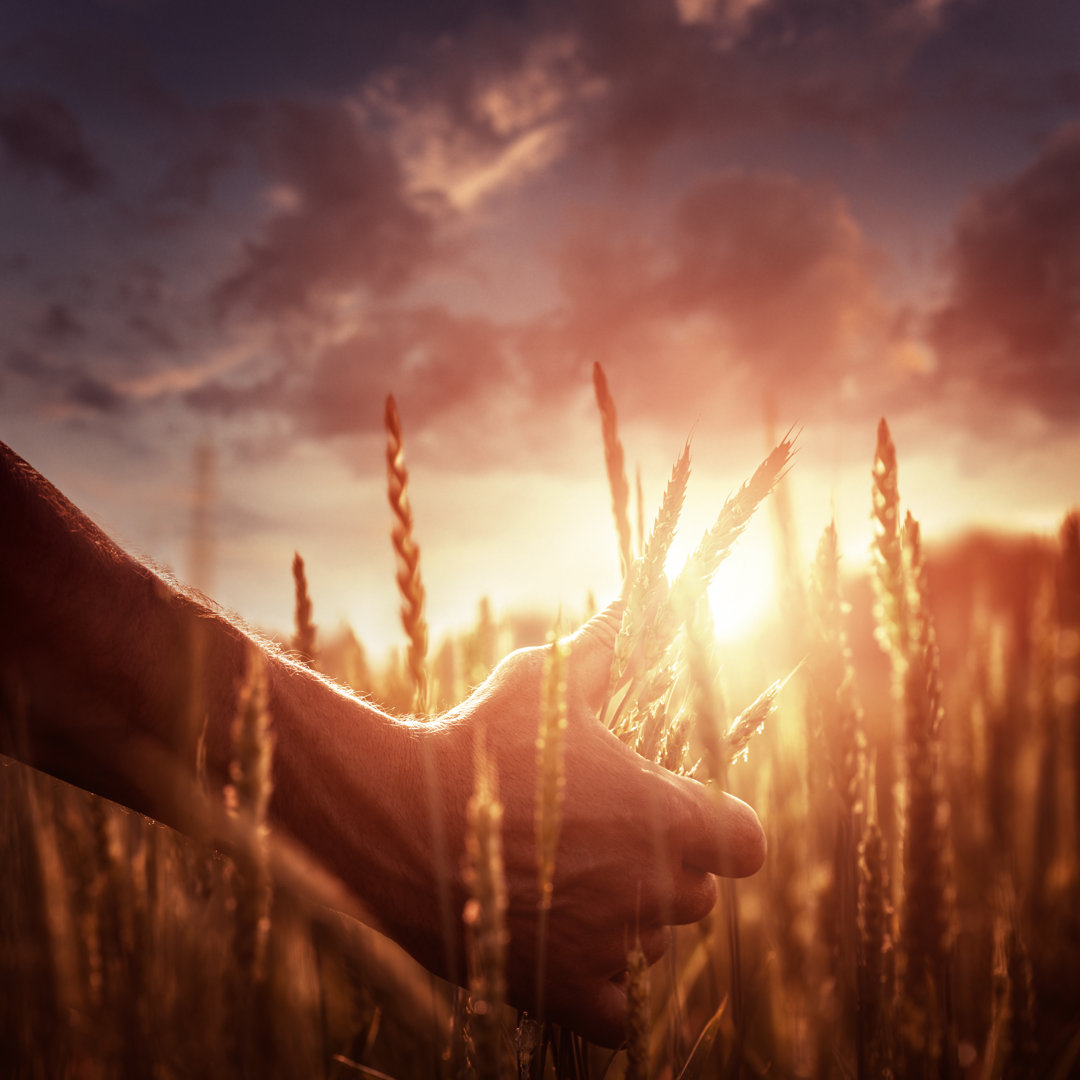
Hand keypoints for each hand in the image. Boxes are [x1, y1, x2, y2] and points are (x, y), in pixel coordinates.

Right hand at [421, 605, 765, 1045]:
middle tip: (608, 844)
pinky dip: (605, 990)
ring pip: (657, 947)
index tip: (686, 818)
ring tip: (571, 884)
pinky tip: (571, 950)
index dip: (722, 830)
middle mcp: (652, 885)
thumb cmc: (478, 740)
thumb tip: (647, 586)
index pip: (746, 842)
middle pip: (699, 895)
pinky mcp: (565, 989)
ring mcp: (612, 944)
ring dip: (630, 923)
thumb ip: (608, 645)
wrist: (398, 818)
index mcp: (662, 813)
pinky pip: (620, 1014)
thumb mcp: (545, 681)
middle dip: (667, 871)